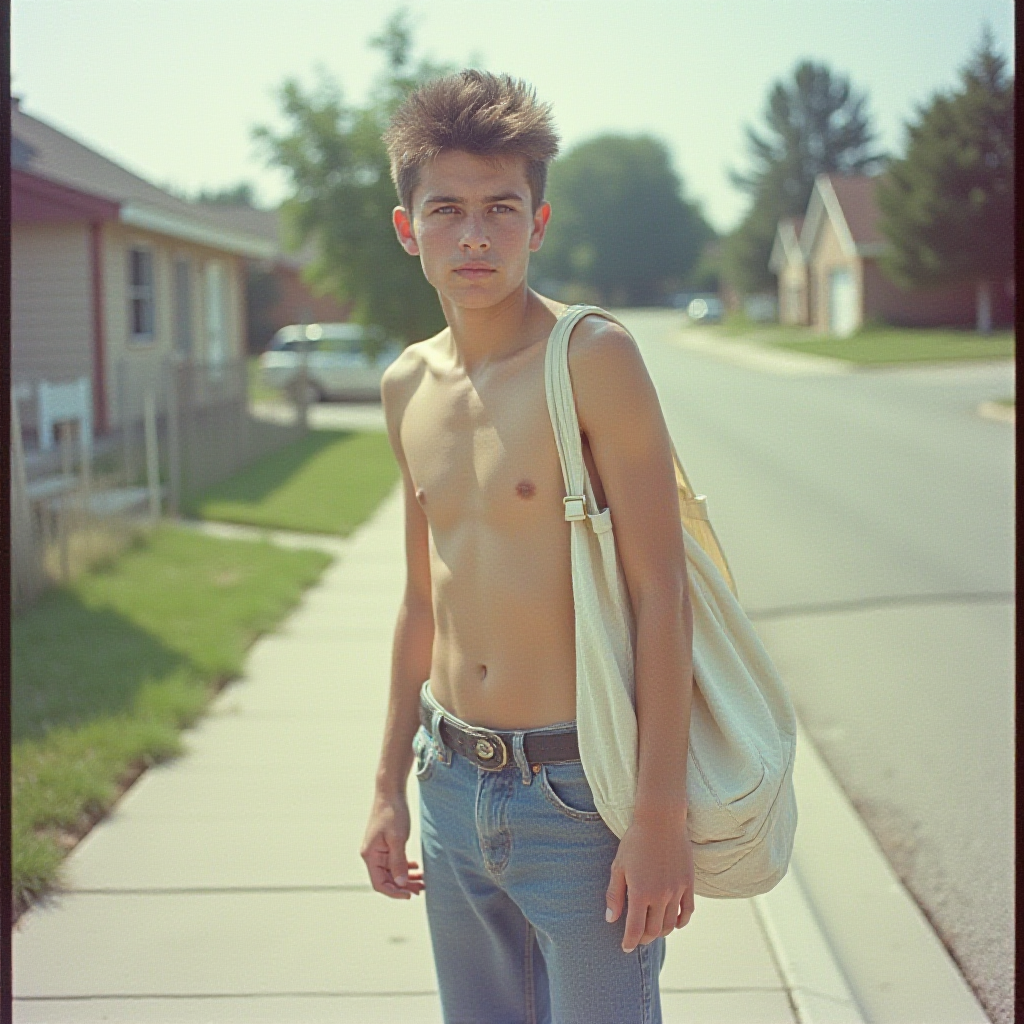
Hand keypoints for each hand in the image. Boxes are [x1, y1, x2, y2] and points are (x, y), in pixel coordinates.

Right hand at [360, 793, 424, 898]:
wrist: (391, 791)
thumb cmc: (393, 812)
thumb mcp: (398, 839)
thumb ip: (398, 862)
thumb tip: (400, 883)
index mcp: (370, 855)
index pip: (380, 883)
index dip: (395, 892)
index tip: (411, 895)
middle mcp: (371, 855)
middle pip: (387, 879)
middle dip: (404, 886)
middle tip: (422, 888)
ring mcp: (378, 849)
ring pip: (391, 871)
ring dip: (406, 878)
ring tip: (422, 881)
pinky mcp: (385, 843)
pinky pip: (393, 861)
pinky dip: (404, 867)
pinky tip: (415, 868)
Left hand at [605, 811, 693, 952]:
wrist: (661, 820)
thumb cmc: (635, 841)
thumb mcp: (618, 866)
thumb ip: (614, 895)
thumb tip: (610, 920)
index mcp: (640, 892)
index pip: (635, 929)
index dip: (629, 942)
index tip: (625, 947)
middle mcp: (660, 895)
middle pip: (654, 931)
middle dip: (644, 938)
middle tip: (637, 938)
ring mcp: (676, 890)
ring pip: (671, 924)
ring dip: (661, 932)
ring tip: (653, 930)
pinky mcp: (688, 883)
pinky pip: (687, 911)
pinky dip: (681, 922)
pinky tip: (674, 922)